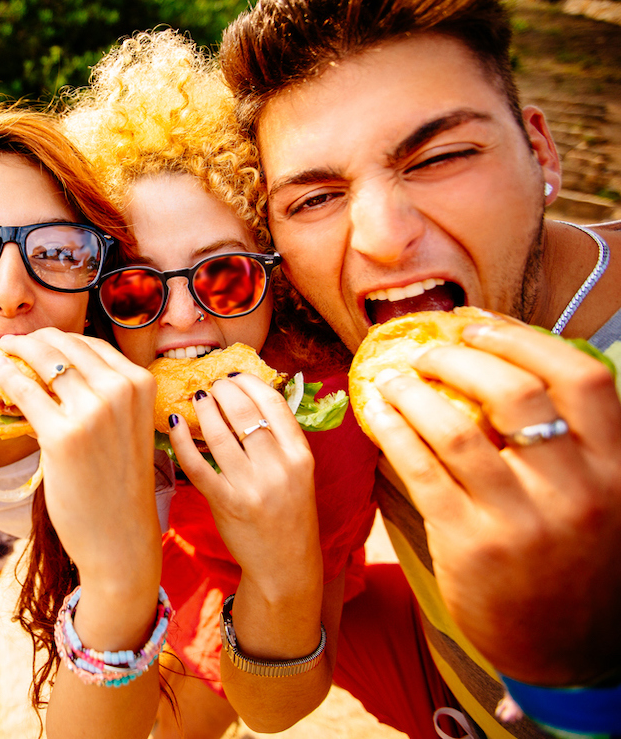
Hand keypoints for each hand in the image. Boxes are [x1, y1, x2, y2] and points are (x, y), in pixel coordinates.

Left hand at [0, 330, 161, 604]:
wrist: (120, 537)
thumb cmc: (117, 484)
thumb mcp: (124, 426)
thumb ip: (103, 394)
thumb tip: (56, 366)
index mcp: (140, 383)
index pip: (91, 344)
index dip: (59, 339)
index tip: (38, 340)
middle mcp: (120, 390)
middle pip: (65, 345)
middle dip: (35, 339)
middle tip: (13, 342)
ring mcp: (93, 412)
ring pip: (45, 360)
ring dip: (17, 350)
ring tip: (1, 350)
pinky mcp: (63, 435)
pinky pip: (25, 391)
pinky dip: (5, 375)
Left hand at [166, 375, 321, 612]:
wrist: (286, 564)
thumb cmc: (288, 514)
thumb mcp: (298, 473)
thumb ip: (279, 440)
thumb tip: (246, 398)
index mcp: (300, 455)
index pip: (273, 403)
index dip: (249, 382)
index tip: (233, 376)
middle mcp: (280, 467)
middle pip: (244, 412)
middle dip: (222, 391)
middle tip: (209, 387)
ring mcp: (252, 487)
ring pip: (219, 434)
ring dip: (202, 410)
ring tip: (196, 400)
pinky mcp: (226, 503)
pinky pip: (198, 464)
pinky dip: (182, 441)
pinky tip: (174, 425)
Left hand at [365, 321, 620, 684]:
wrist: (570, 649)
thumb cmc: (575, 559)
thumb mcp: (599, 496)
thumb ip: (569, 442)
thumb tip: (500, 367)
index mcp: (616, 467)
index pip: (582, 378)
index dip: (526, 339)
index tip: (480, 325)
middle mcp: (578, 489)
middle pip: (514, 391)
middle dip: (459, 357)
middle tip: (427, 349)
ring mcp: (524, 519)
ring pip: (457, 427)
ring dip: (414, 389)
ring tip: (391, 377)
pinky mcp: (471, 543)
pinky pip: (421, 468)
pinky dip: (393, 430)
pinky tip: (378, 413)